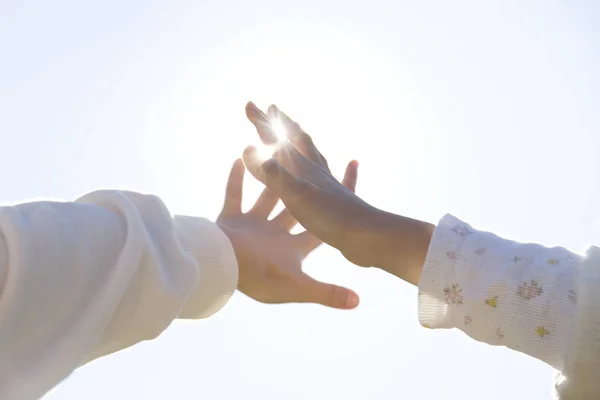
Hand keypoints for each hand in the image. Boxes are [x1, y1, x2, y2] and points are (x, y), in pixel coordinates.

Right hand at [216, 159, 359, 308]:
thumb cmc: (259, 276)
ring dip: (270, 181)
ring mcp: (250, 228)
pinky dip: (235, 179)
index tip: (346, 195)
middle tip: (312, 170)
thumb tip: (358, 303)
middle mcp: (273, 237)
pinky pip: (233, 195)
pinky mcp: (229, 221)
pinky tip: (240, 159)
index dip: (334, 217)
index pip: (319, 230)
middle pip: (294, 209)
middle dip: (302, 193)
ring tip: (278, 157)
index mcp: (292, 249)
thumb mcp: (298, 286)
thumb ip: (327, 293)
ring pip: (265, 198)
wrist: (220, 269)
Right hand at [242, 102, 433, 284]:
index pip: (279, 140)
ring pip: (316, 156)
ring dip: (304, 143)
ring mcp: (330, 186)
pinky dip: (343, 168)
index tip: (250, 105)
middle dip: (282, 124)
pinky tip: (353, 163)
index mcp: (304, 169)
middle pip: (299, 141)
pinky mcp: (339, 203)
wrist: (368, 237)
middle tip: (272, 109)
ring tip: (299, 134)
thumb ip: (273, 173)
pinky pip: (341, 179)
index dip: (263, 124)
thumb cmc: (331, 217)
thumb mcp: (295, 195)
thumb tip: (248, 149)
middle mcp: (318, 172)